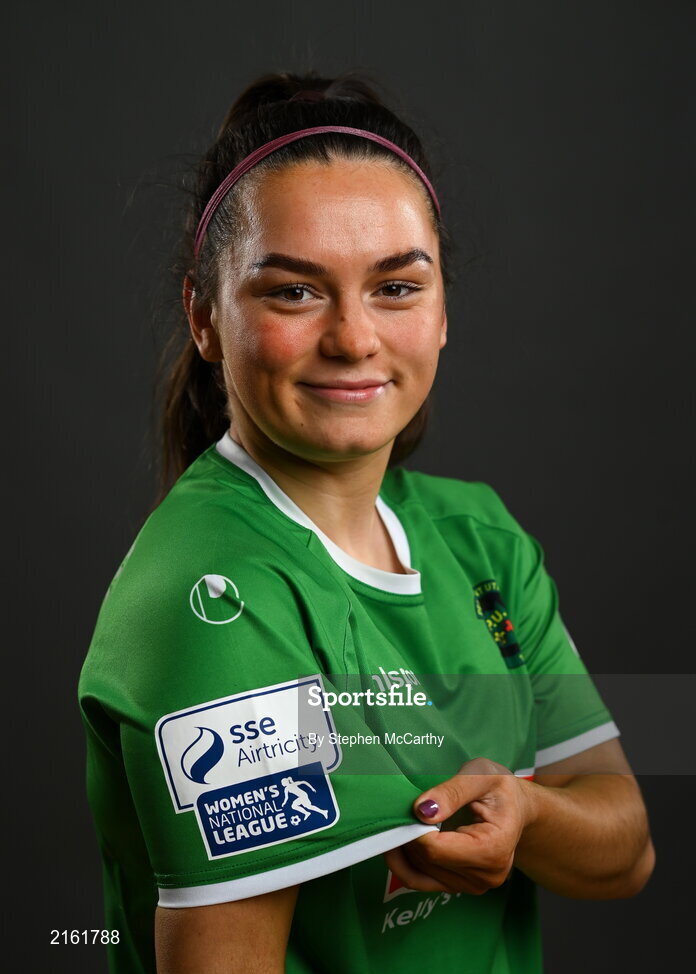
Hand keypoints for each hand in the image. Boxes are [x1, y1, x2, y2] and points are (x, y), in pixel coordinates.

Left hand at [384, 757, 535, 894]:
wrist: (515, 808)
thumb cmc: (500, 790)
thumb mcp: (481, 776)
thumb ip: (452, 792)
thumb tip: (422, 811)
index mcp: (494, 849)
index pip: (438, 849)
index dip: (414, 830)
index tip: (404, 809)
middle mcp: (486, 876)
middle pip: (428, 861)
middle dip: (408, 836)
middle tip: (398, 810)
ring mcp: (474, 885)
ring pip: (421, 872)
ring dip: (404, 849)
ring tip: (400, 822)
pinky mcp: (461, 886)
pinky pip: (422, 882)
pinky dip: (404, 864)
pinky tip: (398, 843)